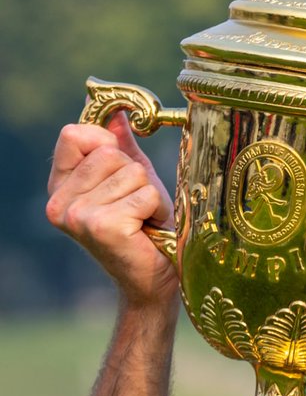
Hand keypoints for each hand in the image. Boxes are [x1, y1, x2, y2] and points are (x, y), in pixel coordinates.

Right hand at [46, 112, 177, 308]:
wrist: (153, 280)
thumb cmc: (144, 230)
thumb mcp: (131, 181)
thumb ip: (120, 148)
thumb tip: (118, 114)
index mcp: (59, 188)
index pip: (73, 135)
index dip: (105, 143)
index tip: (120, 166)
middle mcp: (60, 202)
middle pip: (108, 153)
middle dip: (135, 176)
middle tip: (137, 207)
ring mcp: (78, 216)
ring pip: (130, 172)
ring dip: (149, 195)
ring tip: (144, 220)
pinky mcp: (103, 227)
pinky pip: (145, 194)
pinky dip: (156, 209)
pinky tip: (148, 230)